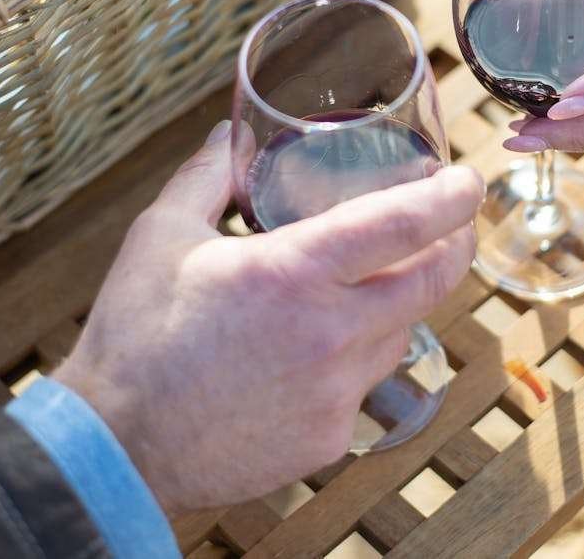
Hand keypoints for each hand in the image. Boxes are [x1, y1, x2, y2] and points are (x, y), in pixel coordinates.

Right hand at [54, 120, 482, 513]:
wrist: (115, 449)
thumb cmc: (133, 336)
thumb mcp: (162, 236)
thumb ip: (207, 177)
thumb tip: (229, 134)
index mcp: (293, 272)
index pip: (404, 224)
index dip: (452, 198)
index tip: (468, 181)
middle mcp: (330, 334)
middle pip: (431, 282)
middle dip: (454, 245)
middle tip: (451, 224)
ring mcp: (336, 393)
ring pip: (401, 334)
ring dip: (399, 302)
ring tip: (367, 284)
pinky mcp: (329, 437)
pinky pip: (365, 386)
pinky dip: (353, 359)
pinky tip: (314, 352)